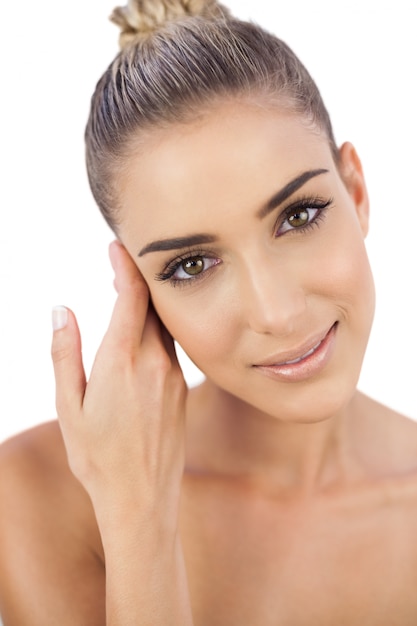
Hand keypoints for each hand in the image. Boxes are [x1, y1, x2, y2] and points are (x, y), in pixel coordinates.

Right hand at [51, 241, 187, 517]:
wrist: (142, 498)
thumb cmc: (97, 457)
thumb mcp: (69, 408)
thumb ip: (65, 354)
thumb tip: (61, 310)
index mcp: (122, 362)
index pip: (131, 297)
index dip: (125, 266)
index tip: (117, 246)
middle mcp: (154, 363)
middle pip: (154, 304)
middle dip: (139, 278)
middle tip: (121, 261)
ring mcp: (173, 375)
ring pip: (166, 324)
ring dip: (150, 303)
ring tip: (129, 292)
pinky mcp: (182, 388)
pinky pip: (172, 346)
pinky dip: (159, 328)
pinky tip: (144, 332)